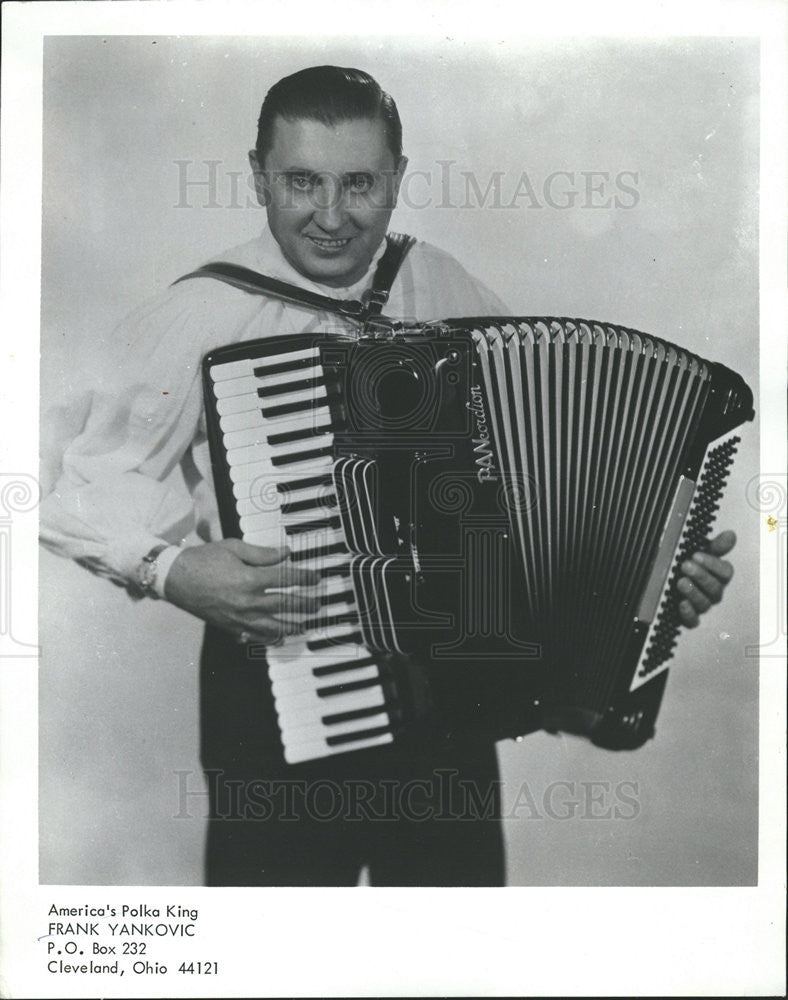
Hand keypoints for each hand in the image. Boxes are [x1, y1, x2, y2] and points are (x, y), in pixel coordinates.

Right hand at [164, 539, 319, 643]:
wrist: (174, 577)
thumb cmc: (202, 559)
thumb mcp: (233, 548)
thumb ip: (262, 553)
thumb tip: (286, 553)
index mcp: (249, 579)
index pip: (286, 579)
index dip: (304, 578)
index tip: (315, 578)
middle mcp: (247, 601)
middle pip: (284, 605)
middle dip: (304, 604)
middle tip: (316, 605)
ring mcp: (238, 617)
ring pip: (272, 626)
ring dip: (290, 626)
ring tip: (303, 626)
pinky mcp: (228, 626)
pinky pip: (253, 637)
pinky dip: (268, 639)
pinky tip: (278, 638)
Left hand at [676, 530, 735, 627]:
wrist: (664, 578)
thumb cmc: (686, 565)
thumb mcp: (699, 551)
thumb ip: (715, 546)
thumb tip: (731, 535)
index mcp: (717, 575)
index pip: (725, 572)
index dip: (712, 564)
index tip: (696, 555)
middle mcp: (712, 592)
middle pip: (715, 588)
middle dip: (701, 576)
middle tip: (686, 566)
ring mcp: (701, 605)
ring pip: (705, 603)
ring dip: (693, 592)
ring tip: (680, 582)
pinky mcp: (689, 617)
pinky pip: (693, 621)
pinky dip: (689, 613)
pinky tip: (682, 603)